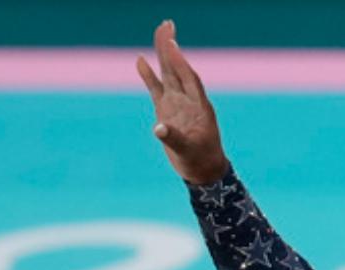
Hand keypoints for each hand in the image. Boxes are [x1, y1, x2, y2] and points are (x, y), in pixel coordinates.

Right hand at [136, 20, 229, 184]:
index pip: (188, 78)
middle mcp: (188, 100)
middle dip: (171, 48)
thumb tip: (159, 129)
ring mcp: (177, 103)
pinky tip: (141, 59)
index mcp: (199, 106)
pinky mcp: (167, 110)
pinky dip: (149, 75)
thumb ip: (174, 138)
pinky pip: (156, 88)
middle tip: (166, 25)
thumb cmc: (200, 161)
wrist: (202, 170)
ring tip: (159, 31)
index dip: (180, 61)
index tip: (172, 43)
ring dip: (163, 54)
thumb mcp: (188, 151)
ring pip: (169, 74)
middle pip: (178, 69)